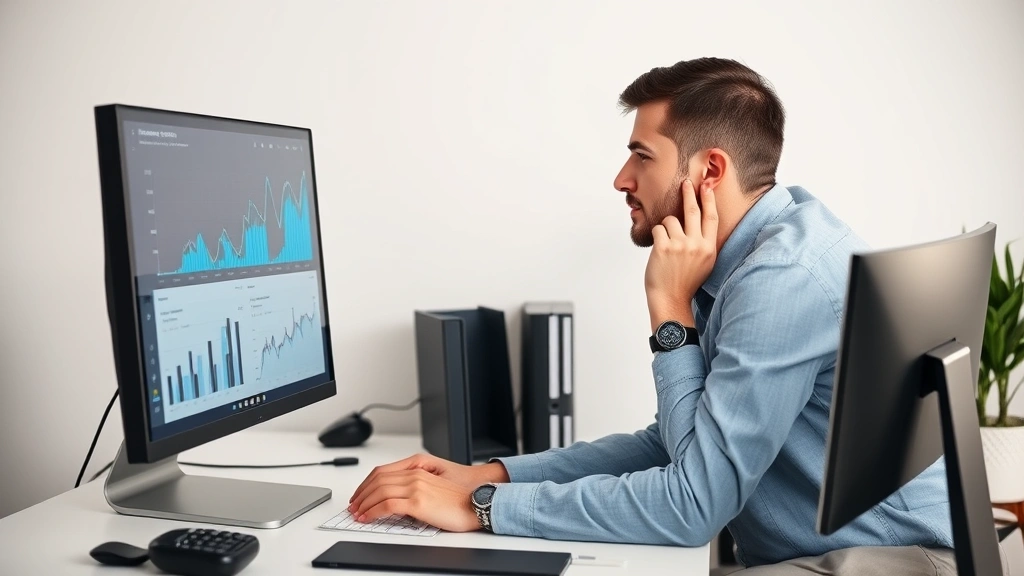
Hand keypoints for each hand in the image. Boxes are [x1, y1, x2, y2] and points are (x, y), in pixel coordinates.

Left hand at [347, 468, 480, 531]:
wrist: (476, 505)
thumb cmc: (458, 500)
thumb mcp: (432, 487)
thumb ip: (414, 487)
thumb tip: (395, 500)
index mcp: (417, 470)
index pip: (382, 472)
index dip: (366, 483)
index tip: (359, 494)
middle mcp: (415, 475)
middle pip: (378, 480)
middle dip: (361, 494)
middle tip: (353, 506)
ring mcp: (416, 487)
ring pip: (379, 491)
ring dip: (364, 504)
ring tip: (357, 514)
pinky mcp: (418, 502)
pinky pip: (387, 505)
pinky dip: (372, 512)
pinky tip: (367, 518)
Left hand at [644, 179, 718, 330]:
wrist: (671, 298)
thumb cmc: (685, 281)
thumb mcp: (704, 263)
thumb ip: (704, 243)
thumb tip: (699, 220)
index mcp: (710, 248)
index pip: (712, 217)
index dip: (709, 200)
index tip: (707, 187)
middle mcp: (697, 244)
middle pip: (693, 210)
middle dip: (689, 193)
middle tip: (685, 182)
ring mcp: (681, 245)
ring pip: (670, 220)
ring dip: (665, 229)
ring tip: (666, 248)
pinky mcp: (664, 247)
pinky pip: (658, 229)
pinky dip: (656, 236)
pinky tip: (659, 251)